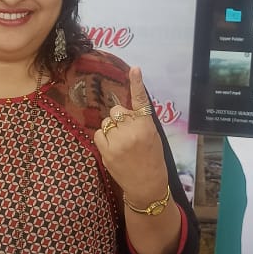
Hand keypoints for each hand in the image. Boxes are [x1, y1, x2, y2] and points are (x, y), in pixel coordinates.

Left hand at [93, 66, 168, 206]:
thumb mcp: (153, 136)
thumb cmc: (152, 158)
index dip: (137, 83)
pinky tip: (112, 147)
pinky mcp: (107, 152)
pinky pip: (99, 134)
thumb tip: (127, 108)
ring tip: (121, 143)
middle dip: (119, 119)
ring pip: (106, 122)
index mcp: (146, 126)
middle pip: (117, 111)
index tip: (134, 69)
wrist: (147, 184)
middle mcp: (132, 132)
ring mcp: (118, 142)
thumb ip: (141, 121)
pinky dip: (103, 138)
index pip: (141, 101)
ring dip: (111, 129)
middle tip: (127, 132)